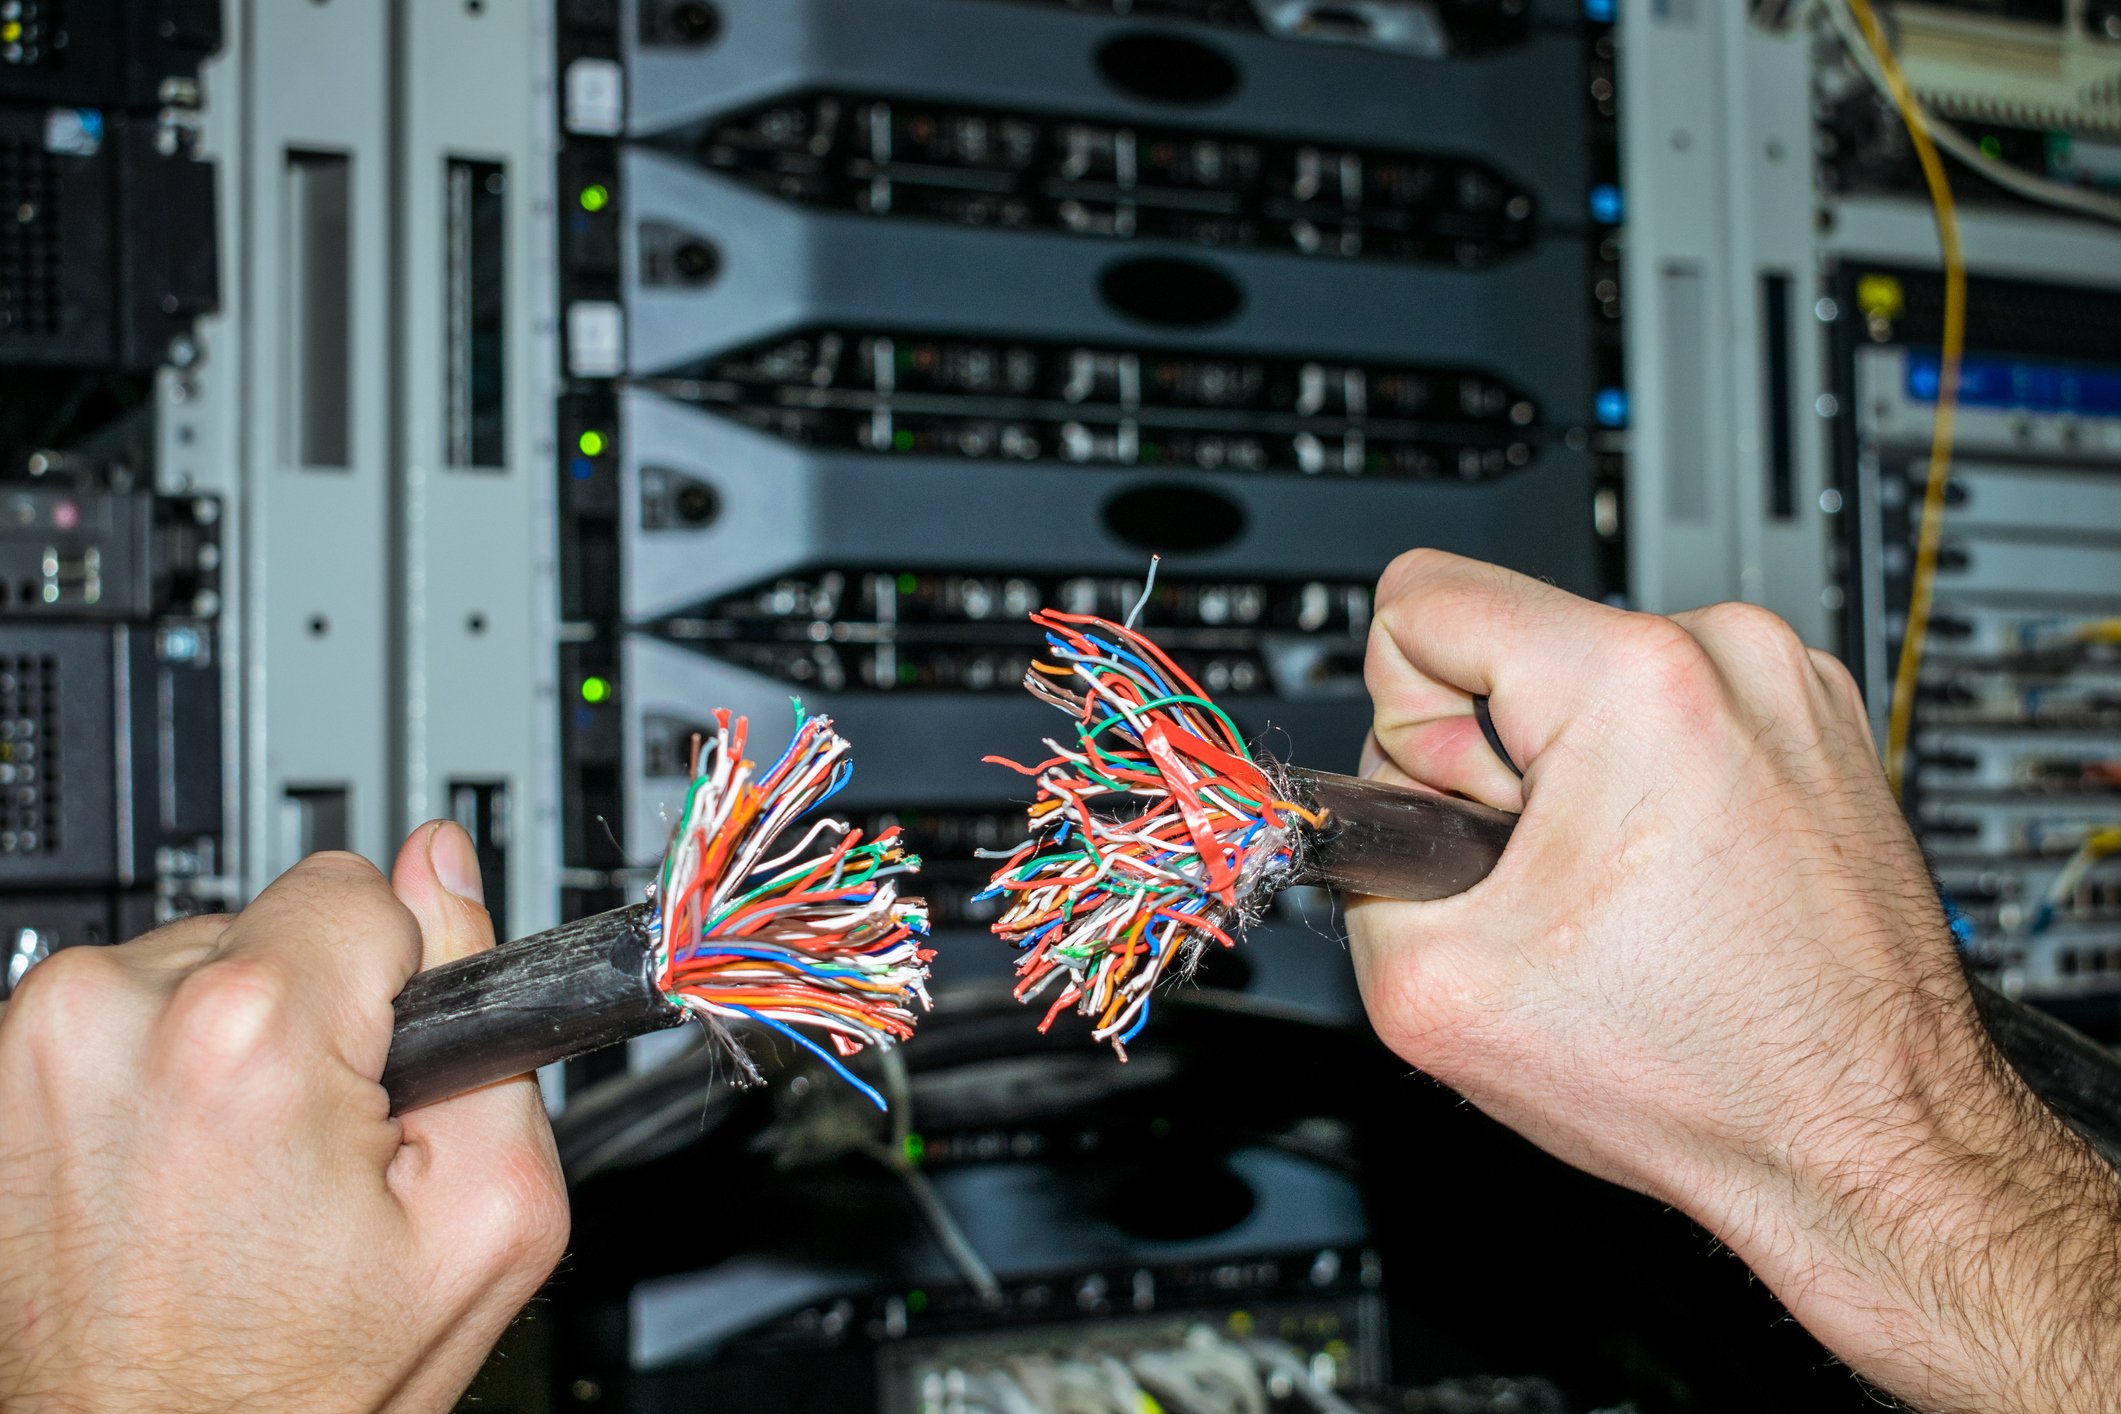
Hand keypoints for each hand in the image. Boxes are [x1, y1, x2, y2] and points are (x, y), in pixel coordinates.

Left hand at [0, 824, 567, 1412]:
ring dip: (217, 1050)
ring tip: (228, 1176)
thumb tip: (439, 865)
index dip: (396, 986)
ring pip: (185, 970)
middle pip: (266, 930)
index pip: (357, 888)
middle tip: (306, 1151)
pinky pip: (111, 1022)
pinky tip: (163, 1181)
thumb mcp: (485, 1220)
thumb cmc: (293, 1383)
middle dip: (306, 1019)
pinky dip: (144, 1082)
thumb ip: (490, 1022)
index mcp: (244, 1036)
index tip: (376, 1076)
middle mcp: (109, 1016)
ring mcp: (26, 1049)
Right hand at [1349, 550, 2120, 1412]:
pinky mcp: (1821, 722)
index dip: (1408, 725)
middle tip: (1554, 881)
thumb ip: (1354, 860)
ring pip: (1590, 677)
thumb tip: (1348, 810)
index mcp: (1635, 685)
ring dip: (1576, 776)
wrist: (1866, 1137)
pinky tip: (1679, 884)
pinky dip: (1651, 785)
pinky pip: (1670, 706)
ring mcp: (1791, 684)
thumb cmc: (1705, 1076)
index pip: (1422, 597)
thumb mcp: (1426, 990)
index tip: (1467, 818)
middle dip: (1497, 764)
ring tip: (1626, 893)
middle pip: (1509, 640)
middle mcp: (1728, 655)